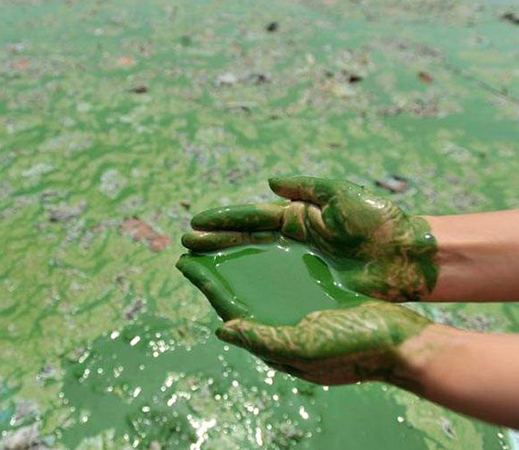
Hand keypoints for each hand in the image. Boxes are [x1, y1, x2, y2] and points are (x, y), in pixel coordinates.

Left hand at [176, 254, 431, 385]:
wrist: (403, 343)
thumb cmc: (354, 347)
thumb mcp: (303, 348)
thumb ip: (262, 340)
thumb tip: (223, 328)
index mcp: (274, 336)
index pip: (229, 306)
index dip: (206, 284)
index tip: (183, 263)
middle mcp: (281, 320)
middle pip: (240, 289)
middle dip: (216, 267)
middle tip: (192, 245)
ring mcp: (299, 306)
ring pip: (260, 277)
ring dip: (238, 257)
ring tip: (217, 240)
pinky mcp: (318, 293)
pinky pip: (284, 272)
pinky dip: (267, 257)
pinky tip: (258, 245)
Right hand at [182, 176, 437, 300]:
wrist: (408, 256)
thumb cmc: (378, 221)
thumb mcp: (341, 196)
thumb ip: (305, 188)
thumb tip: (269, 184)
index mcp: (297, 215)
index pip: (252, 216)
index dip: (223, 219)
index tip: (196, 223)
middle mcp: (293, 237)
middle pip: (245, 238)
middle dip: (216, 241)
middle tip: (187, 244)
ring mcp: (299, 261)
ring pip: (254, 260)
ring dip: (226, 261)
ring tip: (198, 264)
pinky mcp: (310, 283)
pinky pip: (274, 283)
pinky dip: (250, 284)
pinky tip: (231, 288)